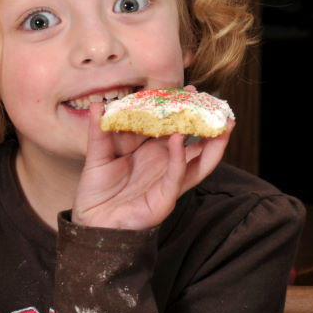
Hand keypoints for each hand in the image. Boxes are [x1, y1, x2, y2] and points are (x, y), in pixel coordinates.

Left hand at [73, 96, 231, 229]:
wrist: (90, 222)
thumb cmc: (97, 190)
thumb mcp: (97, 155)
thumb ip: (98, 131)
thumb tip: (97, 103)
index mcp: (151, 152)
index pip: (173, 127)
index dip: (182, 111)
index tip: (189, 90)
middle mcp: (165, 165)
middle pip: (194, 142)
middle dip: (205, 123)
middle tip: (212, 100)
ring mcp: (168, 182)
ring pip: (199, 161)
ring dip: (211, 143)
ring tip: (221, 123)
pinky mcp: (164, 199)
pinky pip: (176, 176)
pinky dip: (179, 157)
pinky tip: (179, 139)